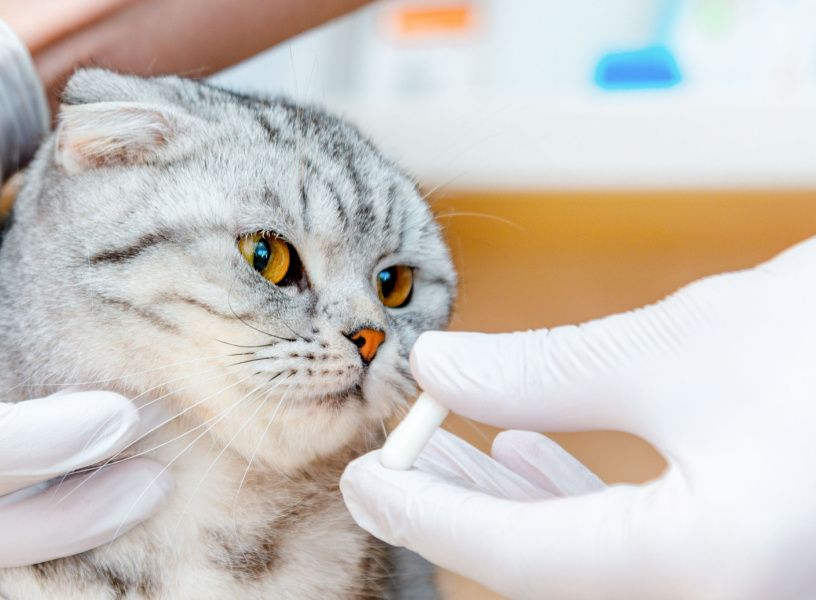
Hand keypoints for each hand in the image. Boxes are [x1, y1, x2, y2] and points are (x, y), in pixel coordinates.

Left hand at [342, 237, 815, 598]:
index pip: (516, 559)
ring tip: (443, 449)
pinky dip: (574, 504)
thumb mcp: (682, 348)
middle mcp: (729, 598)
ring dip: (507, 506)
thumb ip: (544, 370)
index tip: (358, 478)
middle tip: (386, 466)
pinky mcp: (755, 559)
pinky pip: (639, 551)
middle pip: (547, 573)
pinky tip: (525, 452)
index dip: (422, 514)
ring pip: (589, 565)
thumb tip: (435, 369)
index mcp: (707, 565)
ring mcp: (746, 584)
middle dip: (457, 516)